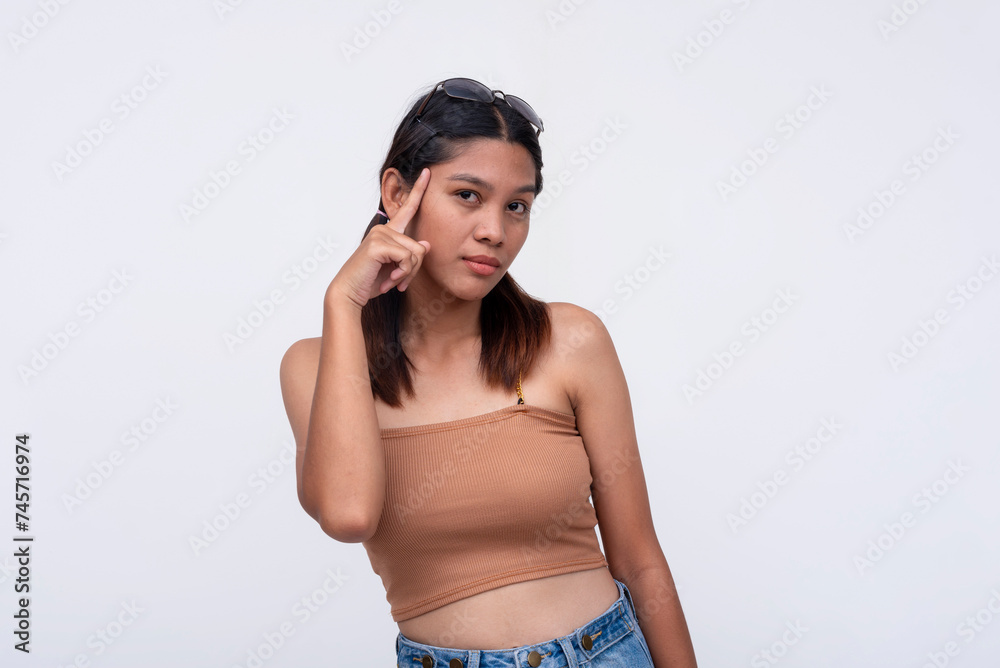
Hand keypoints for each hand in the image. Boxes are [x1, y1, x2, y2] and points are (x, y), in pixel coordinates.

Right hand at [327, 168, 431, 309]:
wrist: (350, 292)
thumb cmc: (371, 281)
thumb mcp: (396, 268)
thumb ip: (410, 256)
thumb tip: (425, 245)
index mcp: (389, 232)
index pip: (407, 209)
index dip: (419, 190)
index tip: (428, 172)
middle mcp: (384, 229)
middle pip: (420, 247)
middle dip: (413, 270)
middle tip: (399, 282)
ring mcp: (380, 234)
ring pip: (415, 254)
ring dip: (407, 273)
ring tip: (392, 281)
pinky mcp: (377, 244)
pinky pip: (406, 258)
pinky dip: (402, 273)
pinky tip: (390, 281)